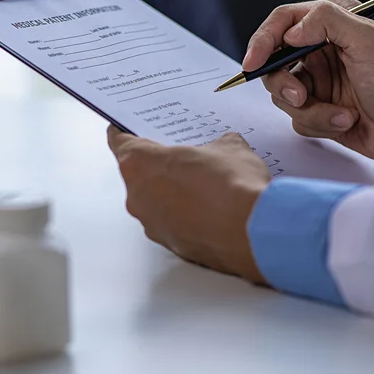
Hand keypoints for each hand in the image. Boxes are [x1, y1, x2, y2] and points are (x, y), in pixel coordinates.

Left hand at [107, 126, 268, 282]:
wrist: (253, 232)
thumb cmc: (232, 186)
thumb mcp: (230, 147)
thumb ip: (216, 144)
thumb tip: (222, 150)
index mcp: (140, 164)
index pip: (120, 141)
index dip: (125, 132)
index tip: (126, 128)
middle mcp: (138, 196)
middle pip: (139, 174)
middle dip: (159, 166)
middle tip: (184, 157)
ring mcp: (152, 225)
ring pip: (156, 202)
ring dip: (173, 194)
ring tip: (205, 186)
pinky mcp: (171, 245)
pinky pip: (173, 224)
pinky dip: (187, 217)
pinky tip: (212, 210)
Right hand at [248, 0, 373, 169]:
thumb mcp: (367, 39)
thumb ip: (327, 21)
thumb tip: (290, 32)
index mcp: (332, 23)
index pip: (283, 22)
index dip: (262, 41)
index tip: (252, 62)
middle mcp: (321, 49)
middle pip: (274, 62)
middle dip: (285, 85)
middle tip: (300, 98)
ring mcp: (318, 81)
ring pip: (283, 95)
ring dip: (311, 110)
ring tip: (342, 115)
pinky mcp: (318, 108)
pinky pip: (297, 118)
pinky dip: (320, 124)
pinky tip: (346, 122)